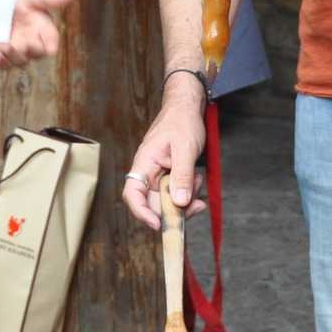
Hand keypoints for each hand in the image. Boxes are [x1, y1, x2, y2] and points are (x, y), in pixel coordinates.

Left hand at [0, 0, 71, 67]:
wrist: (1, 5)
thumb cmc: (23, 2)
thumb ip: (50, 0)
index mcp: (44, 29)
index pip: (52, 41)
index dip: (51, 46)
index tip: (51, 50)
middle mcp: (34, 42)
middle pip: (37, 54)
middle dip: (30, 50)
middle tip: (23, 43)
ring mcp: (20, 50)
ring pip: (21, 61)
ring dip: (13, 56)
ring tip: (3, 44)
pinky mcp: (6, 54)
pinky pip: (5, 64)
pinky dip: (2, 62)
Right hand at [121, 86, 207, 230]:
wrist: (187, 106)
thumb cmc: (182, 121)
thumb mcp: (185, 148)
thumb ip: (182, 176)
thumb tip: (180, 203)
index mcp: (144, 163)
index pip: (133, 194)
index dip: (142, 212)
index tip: (159, 225)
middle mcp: (149, 172)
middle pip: (154, 202)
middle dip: (174, 209)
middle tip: (195, 207)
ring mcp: (160, 174)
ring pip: (168, 200)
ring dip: (185, 198)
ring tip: (198, 182)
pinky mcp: (170, 175)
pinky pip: (177, 192)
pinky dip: (189, 192)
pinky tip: (197, 180)